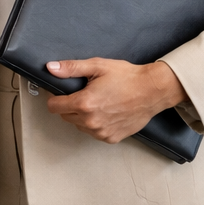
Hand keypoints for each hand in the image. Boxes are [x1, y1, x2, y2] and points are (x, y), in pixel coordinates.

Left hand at [44, 58, 188, 143]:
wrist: (152, 91)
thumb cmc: (127, 77)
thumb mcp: (97, 66)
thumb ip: (71, 68)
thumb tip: (50, 68)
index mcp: (84, 104)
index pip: (54, 107)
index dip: (55, 97)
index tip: (61, 92)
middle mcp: (91, 122)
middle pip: (65, 116)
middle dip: (69, 105)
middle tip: (83, 93)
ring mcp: (101, 132)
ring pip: (78, 125)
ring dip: (81, 116)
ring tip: (97, 102)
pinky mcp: (111, 138)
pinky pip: (93, 133)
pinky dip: (94, 124)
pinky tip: (105, 112)